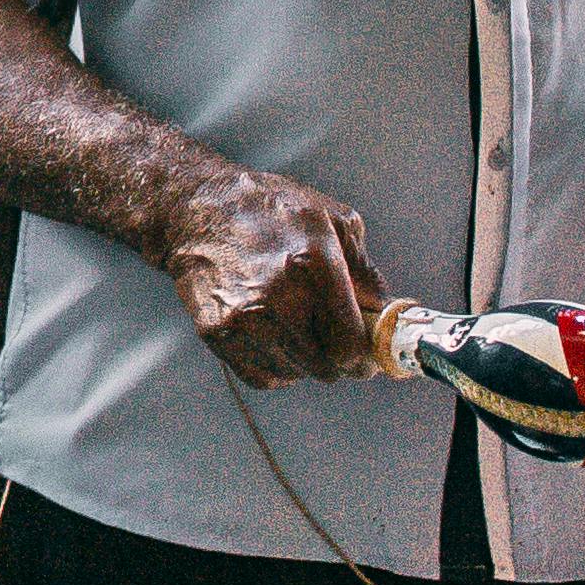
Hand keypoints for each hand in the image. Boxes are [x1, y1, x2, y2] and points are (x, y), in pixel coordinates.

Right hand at [158, 167, 391, 387]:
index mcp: (314, 264)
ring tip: (296, 327)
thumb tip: (386, 316)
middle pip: (326, 368)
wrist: (198, 208)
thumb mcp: (333, 221)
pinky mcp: (216, 332)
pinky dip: (274, 366)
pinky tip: (272, 335)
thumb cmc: (270, 210)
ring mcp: (243, 318)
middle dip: (336, 359)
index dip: (364, 358)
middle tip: (334, 342)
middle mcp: (278, 296)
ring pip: (295, 374)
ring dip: (303, 361)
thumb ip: (365, 273)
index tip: (366, 357)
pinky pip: (262, 376)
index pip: (350, 345)